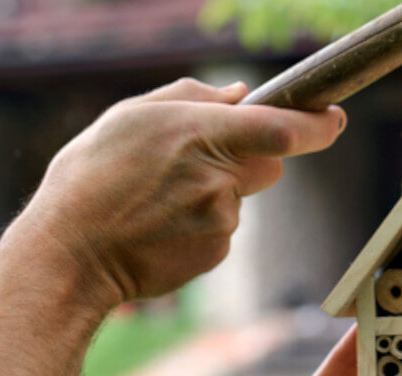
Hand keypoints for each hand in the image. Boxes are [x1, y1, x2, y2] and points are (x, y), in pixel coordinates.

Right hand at [1, 79, 347, 307]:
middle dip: (249, 158)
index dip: (316, 124)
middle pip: (269, 163)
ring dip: (215, 193)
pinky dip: (201, 224)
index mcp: (199, 133)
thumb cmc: (89, 179)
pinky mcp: (215, 252)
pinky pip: (223, 228)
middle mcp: (218, 177)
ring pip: (241, 197)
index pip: (282, 128)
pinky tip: (161, 226)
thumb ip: (191, 98)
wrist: (68, 255)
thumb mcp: (128, 117)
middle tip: (194, 163)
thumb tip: (240, 94)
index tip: (334, 119)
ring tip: (158, 200)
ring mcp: (220, 219)